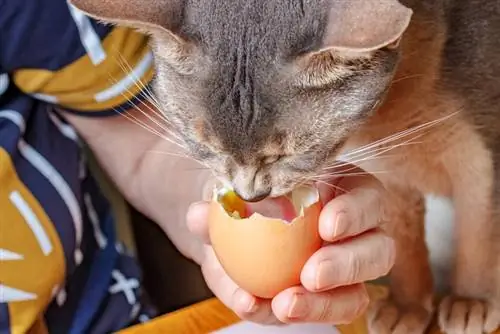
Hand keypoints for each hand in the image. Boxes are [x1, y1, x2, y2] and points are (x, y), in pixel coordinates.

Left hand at [186, 164, 394, 324]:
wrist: (232, 223)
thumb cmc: (248, 192)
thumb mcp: (236, 185)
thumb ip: (220, 198)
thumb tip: (201, 216)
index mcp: (346, 192)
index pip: (368, 199)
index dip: (355, 213)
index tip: (327, 225)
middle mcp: (355, 234)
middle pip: (377, 252)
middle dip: (347, 266)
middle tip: (311, 274)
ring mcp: (342, 272)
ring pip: (354, 295)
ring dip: (322, 305)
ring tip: (284, 304)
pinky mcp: (319, 300)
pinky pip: (308, 313)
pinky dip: (275, 312)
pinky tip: (249, 304)